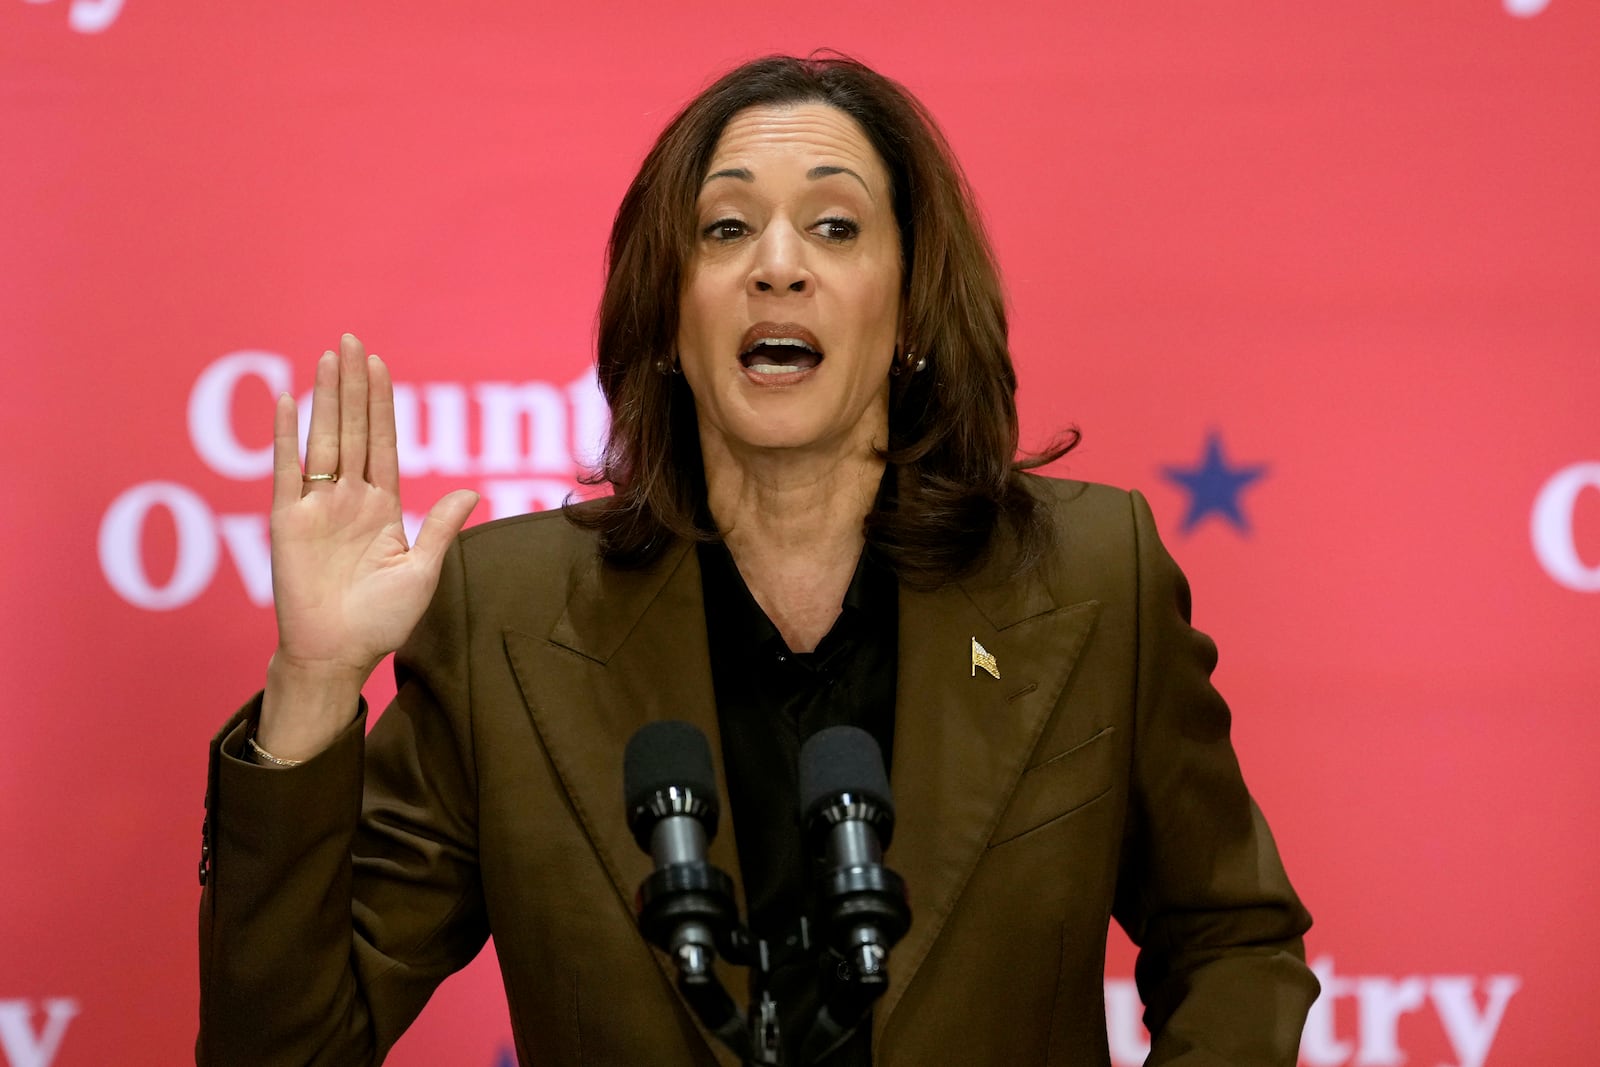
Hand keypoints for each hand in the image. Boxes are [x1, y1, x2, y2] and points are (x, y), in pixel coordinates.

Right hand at [258, 334, 477, 758]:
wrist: (337, 653)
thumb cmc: (381, 621)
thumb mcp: (423, 572)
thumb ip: (441, 528)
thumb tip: (473, 491)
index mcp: (382, 507)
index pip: (383, 443)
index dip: (382, 404)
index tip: (379, 365)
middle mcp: (349, 499)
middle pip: (353, 429)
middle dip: (354, 385)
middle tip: (351, 339)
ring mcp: (317, 506)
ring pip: (323, 439)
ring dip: (326, 398)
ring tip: (329, 356)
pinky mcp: (287, 521)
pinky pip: (285, 470)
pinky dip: (284, 436)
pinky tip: (285, 400)